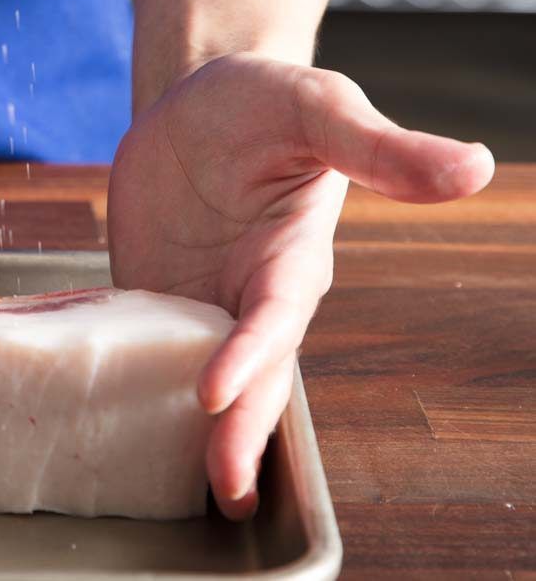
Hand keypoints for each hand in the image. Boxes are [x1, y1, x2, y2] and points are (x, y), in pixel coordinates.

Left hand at [107, 52, 493, 519]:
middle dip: (241, 431)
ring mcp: (200, 300)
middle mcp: (250, 293)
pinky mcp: (153, 297)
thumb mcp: (316, 106)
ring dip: (198, 429)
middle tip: (225, 488)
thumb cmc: (266, 101)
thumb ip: (380, 146)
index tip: (218, 395)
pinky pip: (142, 349)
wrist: (199, 98)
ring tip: (200, 489)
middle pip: (252, 375)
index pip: (274, 317)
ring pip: (199, 377)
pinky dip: (131, 384)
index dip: (250, 356)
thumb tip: (475, 165)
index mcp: (291, 256)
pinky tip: (112, 423)